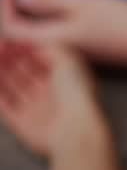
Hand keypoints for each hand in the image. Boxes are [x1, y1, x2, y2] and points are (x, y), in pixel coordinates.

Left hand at [0, 0, 126, 65]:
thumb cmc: (124, 21)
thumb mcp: (80, 1)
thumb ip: (45, 0)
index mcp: (53, 44)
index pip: (10, 28)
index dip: (5, 4)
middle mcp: (61, 55)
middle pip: (25, 32)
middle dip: (19, 4)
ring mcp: (76, 56)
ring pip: (44, 32)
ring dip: (39, 8)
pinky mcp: (90, 53)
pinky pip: (61, 35)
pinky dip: (56, 16)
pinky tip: (66, 1)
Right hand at [0, 39, 101, 156]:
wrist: (75, 129)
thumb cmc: (76, 93)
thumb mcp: (68, 61)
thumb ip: (51, 47)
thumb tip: (32, 42)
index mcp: (64, 80)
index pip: (40, 62)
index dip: (25, 50)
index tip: (10, 40)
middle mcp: (50, 95)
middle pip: (24, 73)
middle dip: (9, 59)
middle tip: (0, 47)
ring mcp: (36, 110)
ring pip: (12, 87)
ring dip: (1, 72)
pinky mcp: (22, 124)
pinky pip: (5, 105)